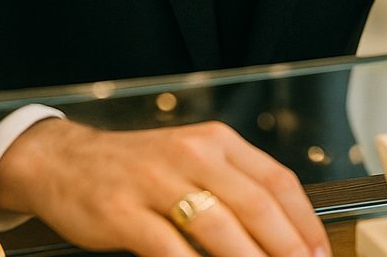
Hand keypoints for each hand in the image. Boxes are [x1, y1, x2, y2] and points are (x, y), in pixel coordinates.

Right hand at [0, 118, 328, 256]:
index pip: (276, 179)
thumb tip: (280, 230)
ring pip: (219, 226)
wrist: (66, 160)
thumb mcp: (192, 160)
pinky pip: (168, 249)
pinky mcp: (124, 212)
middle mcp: (195, 154)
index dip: (304, 220)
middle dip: (287, 245)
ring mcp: (158, 182)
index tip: (320, 251)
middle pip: (255, 204)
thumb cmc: (140, 167)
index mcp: (218, 141)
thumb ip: (233, 186)